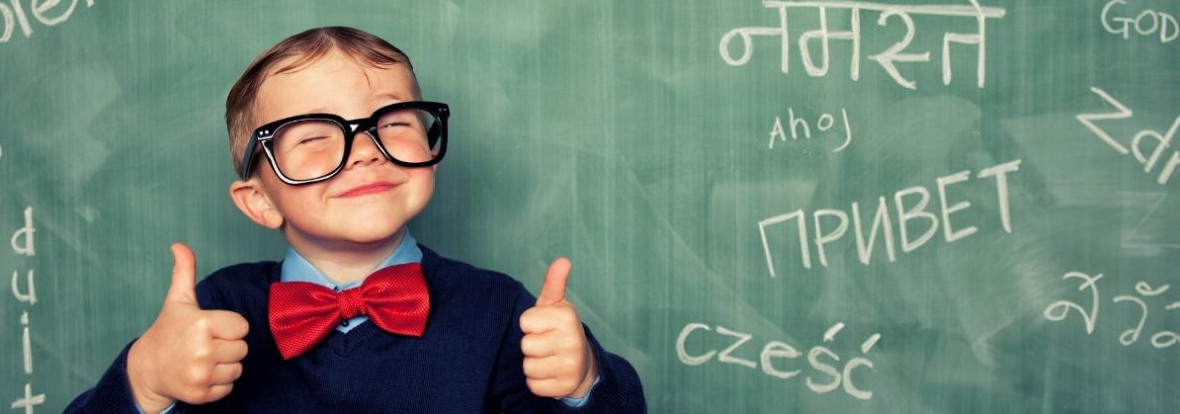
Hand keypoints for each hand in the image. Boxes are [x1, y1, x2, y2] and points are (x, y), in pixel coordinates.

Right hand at [126, 243, 249, 412]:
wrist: (147, 369)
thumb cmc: (168, 331)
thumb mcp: (178, 301)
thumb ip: (184, 272)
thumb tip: (179, 245)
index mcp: (201, 324)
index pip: (241, 326)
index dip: (228, 327)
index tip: (209, 328)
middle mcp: (202, 350)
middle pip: (242, 348)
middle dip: (227, 346)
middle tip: (205, 344)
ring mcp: (201, 374)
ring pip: (238, 368)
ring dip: (225, 365)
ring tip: (203, 359)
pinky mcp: (201, 394)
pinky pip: (229, 386)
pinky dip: (219, 383)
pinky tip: (201, 374)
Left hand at [519, 257, 597, 398]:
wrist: (582, 364)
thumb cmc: (560, 330)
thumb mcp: (555, 305)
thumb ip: (554, 283)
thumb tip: (563, 260)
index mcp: (567, 316)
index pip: (525, 322)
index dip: (531, 325)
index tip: (544, 326)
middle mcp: (573, 340)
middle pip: (526, 345)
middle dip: (532, 346)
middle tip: (547, 344)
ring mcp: (571, 365)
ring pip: (528, 367)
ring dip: (534, 364)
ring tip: (549, 358)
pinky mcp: (565, 386)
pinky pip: (533, 385)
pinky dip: (538, 382)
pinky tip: (551, 373)